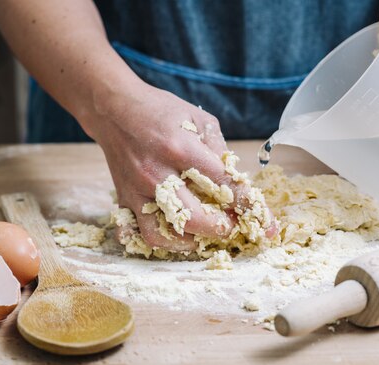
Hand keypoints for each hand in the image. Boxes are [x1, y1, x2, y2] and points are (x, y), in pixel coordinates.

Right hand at [80, 79, 275, 250]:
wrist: (113, 108)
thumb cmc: (159, 110)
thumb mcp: (198, 118)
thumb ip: (219, 149)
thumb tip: (235, 179)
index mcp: (181, 149)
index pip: (223, 185)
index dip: (248, 206)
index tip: (266, 223)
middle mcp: (158, 173)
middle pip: (196, 218)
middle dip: (221, 229)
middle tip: (232, 226)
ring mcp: (137, 190)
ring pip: (164, 234)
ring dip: (190, 242)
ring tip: (204, 235)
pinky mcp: (124, 199)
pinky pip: (137, 234)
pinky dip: (157, 241)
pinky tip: (173, 235)